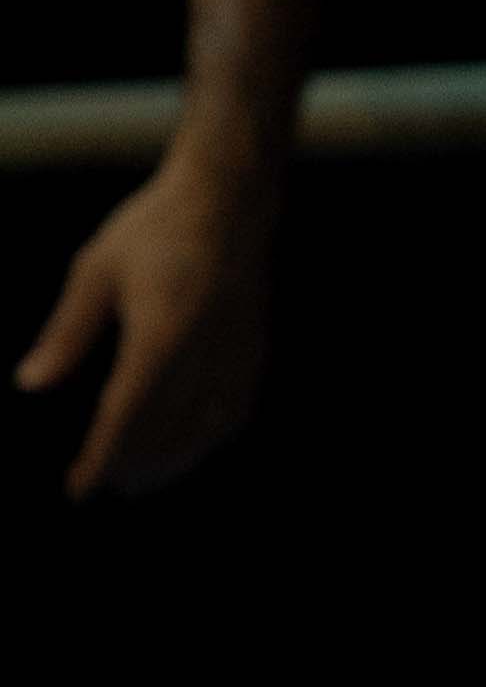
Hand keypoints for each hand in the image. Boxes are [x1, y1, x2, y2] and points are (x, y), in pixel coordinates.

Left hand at [16, 139, 279, 496]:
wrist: (228, 199)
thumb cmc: (153, 229)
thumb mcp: (95, 270)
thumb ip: (67, 332)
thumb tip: (30, 383)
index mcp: (161, 328)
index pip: (126, 412)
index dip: (101, 456)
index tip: (79, 486)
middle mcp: (204, 348)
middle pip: (166, 430)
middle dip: (133, 465)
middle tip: (105, 486)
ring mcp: (236, 352)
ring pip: (204, 429)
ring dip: (172, 460)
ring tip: (142, 482)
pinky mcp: (253, 351)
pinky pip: (230, 411)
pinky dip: (204, 437)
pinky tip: (185, 447)